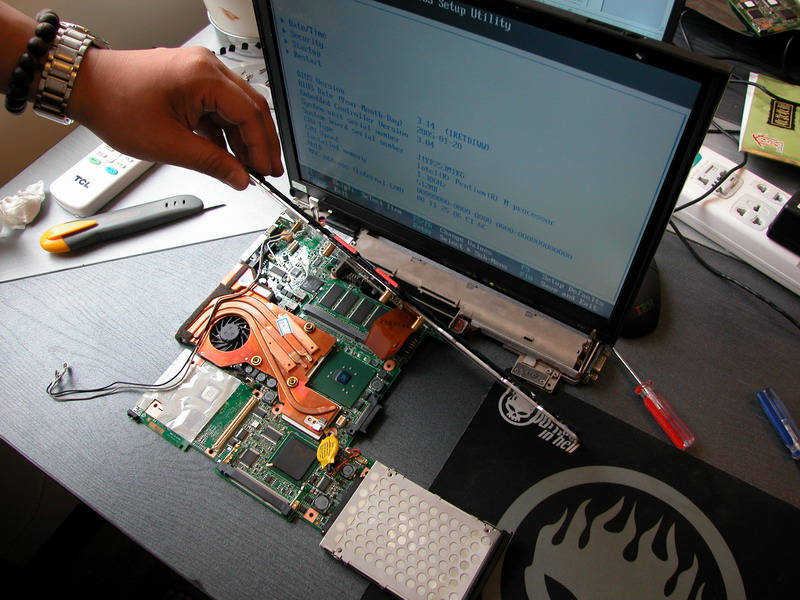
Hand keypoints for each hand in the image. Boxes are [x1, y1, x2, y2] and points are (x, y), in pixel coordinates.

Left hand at [68, 45, 283, 189]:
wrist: (85, 86)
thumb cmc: (115, 103)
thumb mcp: (168, 144)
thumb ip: (212, 163)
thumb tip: (239, 177)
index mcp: (204, 77)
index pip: (250, 114)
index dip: (262, 147)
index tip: (267, 171)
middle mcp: (206, 67)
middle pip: (250, 108)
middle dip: (261, 143)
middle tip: (268, 171)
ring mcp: (198, 72)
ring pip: (236, 109)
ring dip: (243, 138)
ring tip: (247, 167)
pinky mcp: (190, 80)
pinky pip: (218, 106)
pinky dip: (225, 131)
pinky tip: (227, 153)